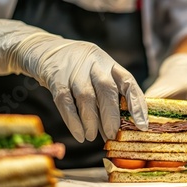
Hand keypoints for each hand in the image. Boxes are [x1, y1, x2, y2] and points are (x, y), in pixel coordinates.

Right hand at [0, 19, 147, 141]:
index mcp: (109, 63)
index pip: (129, 82)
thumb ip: (107, 93)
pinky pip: (66, 103)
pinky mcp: (56, 78)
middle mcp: (94, 64)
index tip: (142, 124)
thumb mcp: (96, 71)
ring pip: (87, 97)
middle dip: (112, 115)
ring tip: (92, 137)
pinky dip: (74, 121)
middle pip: (108, 90)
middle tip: (112, 134)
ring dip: (91, 121)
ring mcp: (74, 70)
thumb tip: (117, 127)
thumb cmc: (76, 68)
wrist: (44, 49)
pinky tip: (79, 134)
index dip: (138, 104)